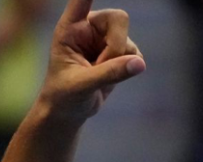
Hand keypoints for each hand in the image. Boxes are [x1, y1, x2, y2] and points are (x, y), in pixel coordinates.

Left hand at [37, 0, 145, 123]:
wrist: (68, 110)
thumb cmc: (62, 96)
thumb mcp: (80, 86)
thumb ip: (108, 74)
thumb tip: (139, 64)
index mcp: (69, 28)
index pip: (81, 0)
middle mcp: (88, 27)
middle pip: (118, 18)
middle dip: (115, 45)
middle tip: (100, 66)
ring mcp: (105, 37)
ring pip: (127, 40)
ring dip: (117, 61)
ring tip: (95, 75)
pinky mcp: (118, 49)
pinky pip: (135, 54)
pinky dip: (126, 68)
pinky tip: (107, 77)